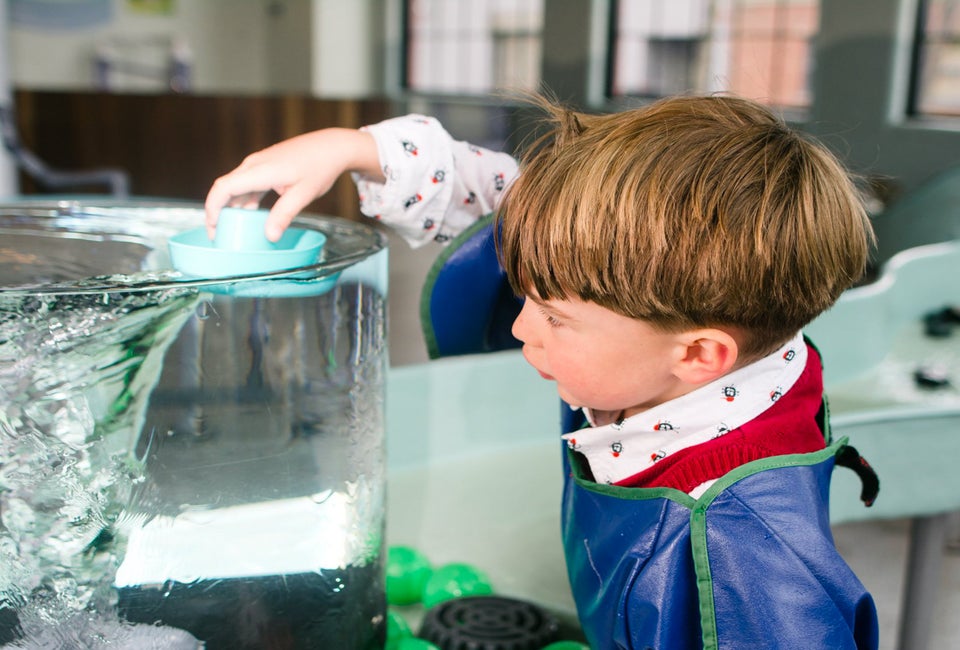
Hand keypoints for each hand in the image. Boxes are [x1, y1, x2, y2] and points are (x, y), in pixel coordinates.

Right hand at [204, 128, 382, 240]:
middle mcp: (254, 165)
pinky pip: (247, 184)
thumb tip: (270, 236)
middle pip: (225, 188)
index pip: (223, 188)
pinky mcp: (265, 166)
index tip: (213, 228)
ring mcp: (259, 163)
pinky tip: (250, 215)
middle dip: (218, 212)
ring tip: (233, 229)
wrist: (332, 146)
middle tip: (219, 235)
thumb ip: (284, 215)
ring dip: (232, 207)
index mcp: (260, 170)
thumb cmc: (319, 167)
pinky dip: (245, 200)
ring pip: (236, 186)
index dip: (212, 209)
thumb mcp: (303, 194)